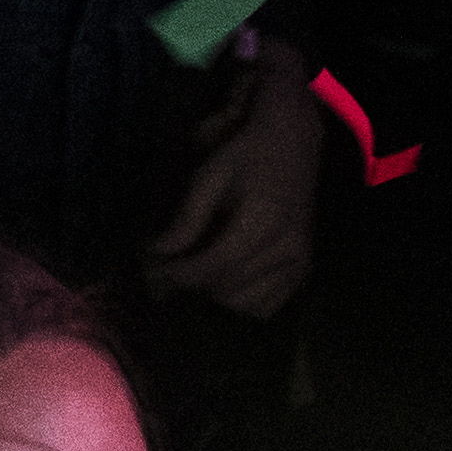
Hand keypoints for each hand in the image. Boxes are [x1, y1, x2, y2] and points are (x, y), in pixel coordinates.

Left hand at [138, 47, 321, 320]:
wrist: (292, 143)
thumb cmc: (246, 154)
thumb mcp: (209, 176)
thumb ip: (186, 219)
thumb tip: (156, 254)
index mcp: (263, 222)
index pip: (214, 265)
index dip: (178, 275)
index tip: (150, 272)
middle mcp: (287, 249)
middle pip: (227, 289)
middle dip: (188, 285)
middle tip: (161, 271)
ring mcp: (299, 263)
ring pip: (246, 306)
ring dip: (213, 296)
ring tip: (192, 272)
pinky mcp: (302, 271)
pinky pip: (266, 307)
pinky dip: (240, 302)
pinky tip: (222, 281)